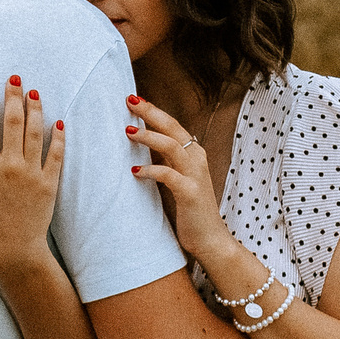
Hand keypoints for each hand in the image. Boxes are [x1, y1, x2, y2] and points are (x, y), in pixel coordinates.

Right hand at [0, 75, 63, 264]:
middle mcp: (9, 165)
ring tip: (34, 92)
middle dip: (13, 96)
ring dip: (35, 109)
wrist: (14, 245)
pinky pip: (55, 154)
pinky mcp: (49, 182)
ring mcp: (31, 172)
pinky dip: (57, 136)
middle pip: (12, 122)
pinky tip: (57, 121)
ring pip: (34, 132)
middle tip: (14, 79)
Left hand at [126, 95, 234, 267]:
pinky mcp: (190, 194)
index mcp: (194, 154)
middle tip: (129, 100)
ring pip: (172, 146)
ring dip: (149, 137)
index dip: (154, 111)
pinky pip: (169, 176)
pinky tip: (135, 171)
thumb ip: (167, 160)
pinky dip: (151, 170)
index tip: (133, 98)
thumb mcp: (178, 178)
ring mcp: (195, 176)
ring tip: (128, 132)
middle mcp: (197, 159)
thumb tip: (143, 143)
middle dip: (151, 112)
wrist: (211, 240)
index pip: (172, 125)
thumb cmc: (190, 209)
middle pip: (173, 128)